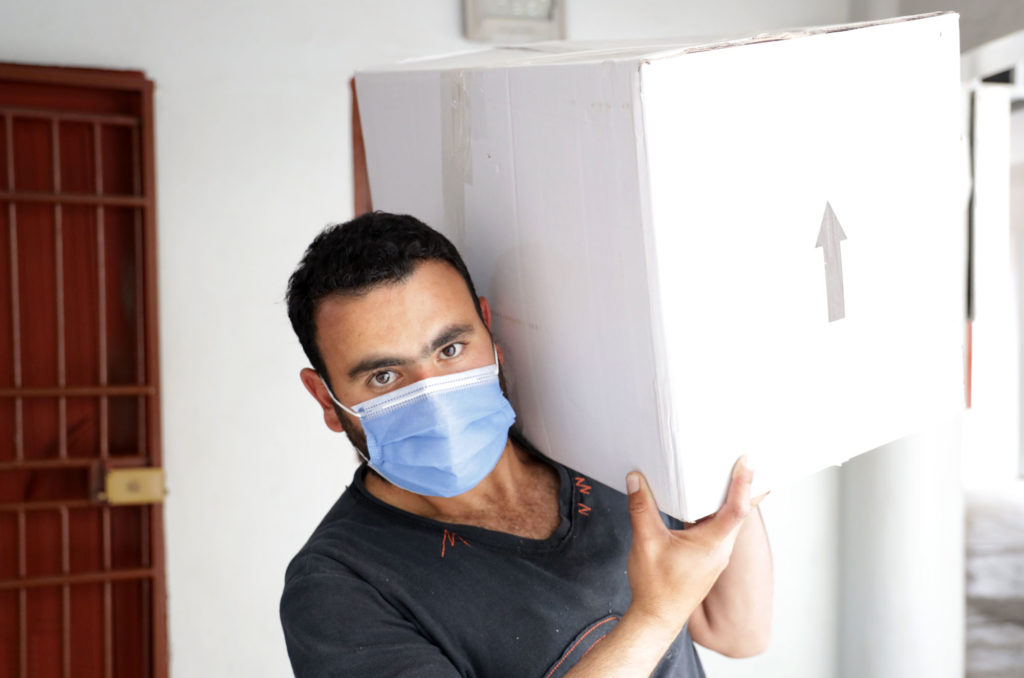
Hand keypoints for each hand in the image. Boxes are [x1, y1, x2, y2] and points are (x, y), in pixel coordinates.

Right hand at [625, 457, 762, 632]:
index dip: (743, 483)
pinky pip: (718, 528)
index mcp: (711, 543)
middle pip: (739, 511)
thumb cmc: (656, 588)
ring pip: (729, 520)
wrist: (657, 619)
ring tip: (729, 474)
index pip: (736, 508)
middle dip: (745, 485)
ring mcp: (715, 554)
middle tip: (746, 459)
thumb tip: (636, 480)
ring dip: (730, 498)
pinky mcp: (707, 558)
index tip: (747, 461)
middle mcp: (720, 548)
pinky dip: (716, 511)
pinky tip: (704, 503)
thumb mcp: (646, 542)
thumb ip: (642, 507)